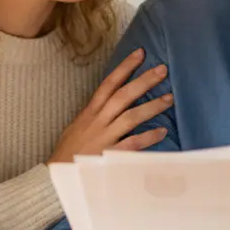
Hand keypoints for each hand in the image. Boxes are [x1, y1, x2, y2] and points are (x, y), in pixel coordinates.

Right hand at [47, 49, 172, 164]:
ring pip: (130, 117)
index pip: (108, 84)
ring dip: (151, 106)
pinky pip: (131, 144)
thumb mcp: (78, 127)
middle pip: (123, 96)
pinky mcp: (109, 156)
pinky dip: (147, 137)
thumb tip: (111, 101)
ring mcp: (104, 138)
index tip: (140, 53)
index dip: (124, 67)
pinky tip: (162, 131)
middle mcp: (98, 121)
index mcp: (90, 112)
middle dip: (143, 81)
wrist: (59, 177)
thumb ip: (95, 114)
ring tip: (169, 98)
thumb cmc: (69, 152)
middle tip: (162, 70)